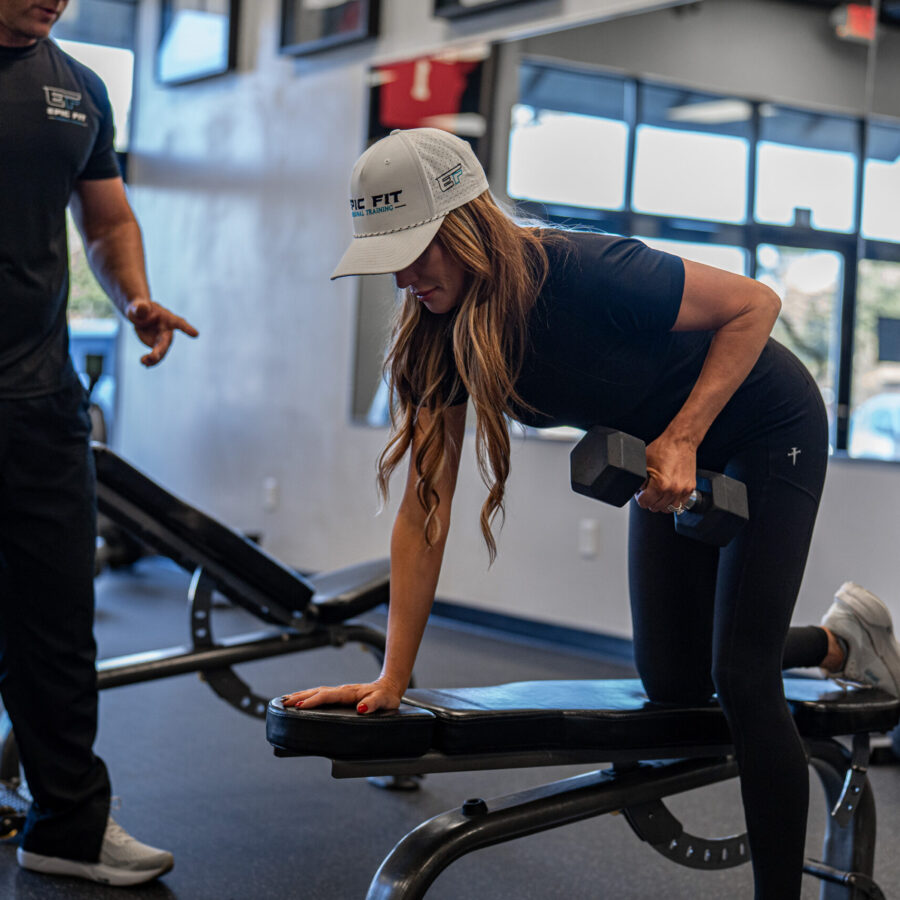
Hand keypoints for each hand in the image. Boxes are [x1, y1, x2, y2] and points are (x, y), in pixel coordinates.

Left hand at [126, 299, 198, 365]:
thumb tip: (141, 308)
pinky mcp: (156, 346)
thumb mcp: (137, 306)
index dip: (187, 328)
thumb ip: (140, 307)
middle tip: (153, 356)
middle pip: (166, 342)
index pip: (179, 323)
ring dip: (154, 358)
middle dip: (160, 350)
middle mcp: (167, 330)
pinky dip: (150, 361)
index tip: (196, 334)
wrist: (138, 315)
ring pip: (161, 352)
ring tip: (144, 362)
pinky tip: (144, 363)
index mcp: (167, 318)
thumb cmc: (140, 308)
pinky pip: (155, 356)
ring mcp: (162, 340)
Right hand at [281, 677, 404, 714]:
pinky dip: (307, 696)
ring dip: (300, 696)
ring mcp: (339, 691)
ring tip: (285, 701)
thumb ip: (373, 704)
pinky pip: (320, 694)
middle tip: (284, 703)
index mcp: (349, 692)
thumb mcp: (384, 701)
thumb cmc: (386, 696)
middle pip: (316, 692)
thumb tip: (361, 707)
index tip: (299, 707)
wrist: (389, 687)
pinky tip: (299, 700)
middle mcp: (341, 690)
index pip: (327, 696)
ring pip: (316, 691)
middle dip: (299, 697)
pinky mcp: (339, 695)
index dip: (313, 701)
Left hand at [634, 433, 696, 513]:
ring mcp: (683, 490)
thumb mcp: (644, 463)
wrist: (681, 441)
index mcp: (661, 485)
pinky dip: (673, 502)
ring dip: (661, 503)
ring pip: (668, 509)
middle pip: (656, 508)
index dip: (639, 497)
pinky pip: (681, 504)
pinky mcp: (690, 488)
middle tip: (648, 491)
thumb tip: (637, 489)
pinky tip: (668, 494)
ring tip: (658, 493)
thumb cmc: (663, 448)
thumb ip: (639, 479)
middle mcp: (673, 490)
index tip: (640, 493)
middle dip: (649, 500)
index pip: (644, 503)